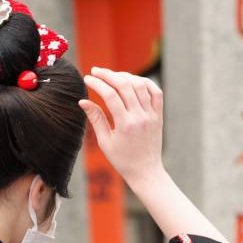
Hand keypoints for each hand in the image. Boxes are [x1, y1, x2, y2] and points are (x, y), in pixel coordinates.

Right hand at [79, 67, 165, 188]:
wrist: (146, 171)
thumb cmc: (122, 160)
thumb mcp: (105, 142)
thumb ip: (95, 119)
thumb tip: (83, 101)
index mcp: (125, 124)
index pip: (110, 95)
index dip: (97, 83)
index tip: (87, 78)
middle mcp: (140, 117)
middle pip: (125, 85)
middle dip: (108, 74)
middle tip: (96, 71)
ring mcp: (152, 115)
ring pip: (140, 85)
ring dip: (124, 76)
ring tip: (111, 75)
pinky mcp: (158, 115)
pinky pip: (155, 91)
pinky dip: (144, 82)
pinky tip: (132, 80)